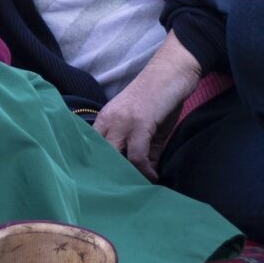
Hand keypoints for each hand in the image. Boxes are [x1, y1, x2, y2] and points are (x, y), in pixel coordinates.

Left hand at [92, 32, 203, 178]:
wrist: (174, 69)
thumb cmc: (161, 96)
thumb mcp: (149, 125)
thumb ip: (145, 149)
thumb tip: (146, 174)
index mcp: (105, 118)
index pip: (89, 147)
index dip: (94, 167)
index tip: (102, 185)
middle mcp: (109, 120)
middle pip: (97, 155)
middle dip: (105, 176)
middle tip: (118, 193)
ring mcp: (122, 120)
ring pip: (114, 157)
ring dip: (126, 176)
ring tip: (137, 187)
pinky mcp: (140, 122)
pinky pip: (137, 155)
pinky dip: (145, 170)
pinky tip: (153, 176)